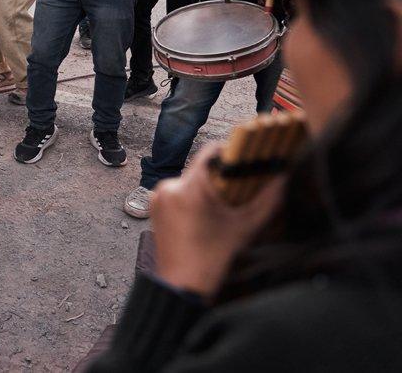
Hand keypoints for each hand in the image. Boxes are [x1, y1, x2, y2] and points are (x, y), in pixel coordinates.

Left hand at [151, 143, 286, 297]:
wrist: (181, 284)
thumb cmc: (213, 259)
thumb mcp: (244, 228)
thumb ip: (267, 200)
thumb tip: (283, 176)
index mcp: (189, 188)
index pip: (211, 153)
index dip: (231, 152)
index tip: (246, 159)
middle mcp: (168, 186)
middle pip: (200, 168)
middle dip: (220, 175)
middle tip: (238, 187)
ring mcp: (157, 196)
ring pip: (188, 181)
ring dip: (204, 188)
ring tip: (220, 205)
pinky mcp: (153, 207)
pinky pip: (176, 192)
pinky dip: (190, 198)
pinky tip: (203, 213)